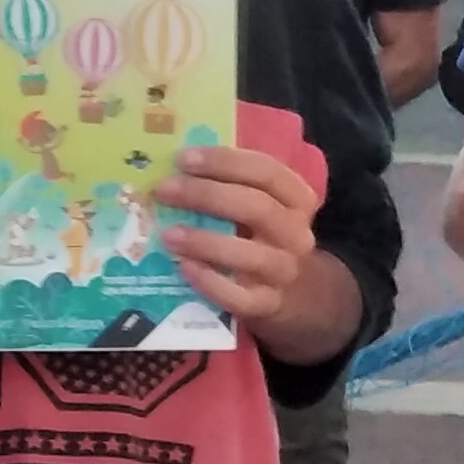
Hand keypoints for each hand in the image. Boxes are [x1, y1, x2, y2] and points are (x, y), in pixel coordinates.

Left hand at [150, 144, 328, 330]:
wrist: (288, 289)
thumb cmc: (258, 234)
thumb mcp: (256, 204)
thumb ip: (228, 184)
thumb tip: (173, 167)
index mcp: (297, 199)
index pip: (267, 172)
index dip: (225, 162)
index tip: (183, 159)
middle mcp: (297, 234)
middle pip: (259, 208)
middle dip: (208, 196)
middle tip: (165, 190)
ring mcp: (284, 272)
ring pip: (252, 255)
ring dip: (205, 241)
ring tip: (167, 234)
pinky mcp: (268, 305)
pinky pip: (241, 298)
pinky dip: (211, 282)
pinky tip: (184, 268)